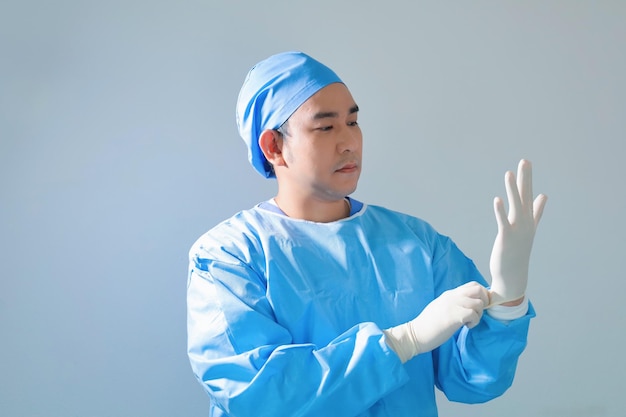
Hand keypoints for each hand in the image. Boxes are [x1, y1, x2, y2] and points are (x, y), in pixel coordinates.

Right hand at [384, 282, 488, 362]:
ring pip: (478, 303)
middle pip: (479, 290)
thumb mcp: (442, 307)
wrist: (416, 333)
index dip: (482, 294)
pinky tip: (466, 327)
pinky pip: (474, 314)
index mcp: (450, 294)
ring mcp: (453, 305)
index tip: (480, 307)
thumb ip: (454, 303)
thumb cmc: (428, 324)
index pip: (473, 285)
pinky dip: (474, 322)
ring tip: (470, 322)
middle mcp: (452, 296)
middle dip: (484, 302)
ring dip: (479, 314)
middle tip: (478, 314)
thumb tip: (469, 305)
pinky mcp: (454, 316)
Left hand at [488, 159, 547, 305]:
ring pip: (516, 206)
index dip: (528, 180)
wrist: (512, 278)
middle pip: (525, 197)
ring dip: (513, 189)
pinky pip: (504, 222)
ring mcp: (517, 231)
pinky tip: (497, 199)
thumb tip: (543, 196)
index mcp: (528, 222)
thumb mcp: (526, 231)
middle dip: (525, 178)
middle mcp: (525, 224)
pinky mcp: (506, 238)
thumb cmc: (516, 254)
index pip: (529, 196)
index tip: (527, 163)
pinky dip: (501, 211)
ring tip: (509, 173)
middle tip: (525, 160)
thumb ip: (535, 213)